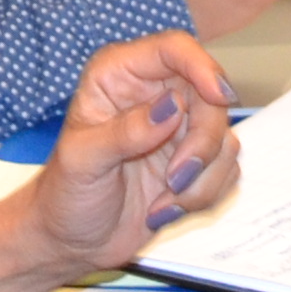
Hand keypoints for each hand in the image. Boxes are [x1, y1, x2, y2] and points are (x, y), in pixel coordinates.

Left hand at [16, 31, 244, 270]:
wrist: (72, 242)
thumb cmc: (64, 195)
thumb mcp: (83, 161)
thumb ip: (125, 131)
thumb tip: (172, 107)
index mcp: (119, 76)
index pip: (173, 49)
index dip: (202, 67)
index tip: (219, 98)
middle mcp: (154, 95)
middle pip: (211, 97)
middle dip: (203, 144)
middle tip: (176, 179)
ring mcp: (178, 130)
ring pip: (224, 138)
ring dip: (200, 179)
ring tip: (161, 202)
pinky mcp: (193, 162)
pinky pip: (226, 170)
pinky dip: (203, 195)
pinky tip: (164, 209)